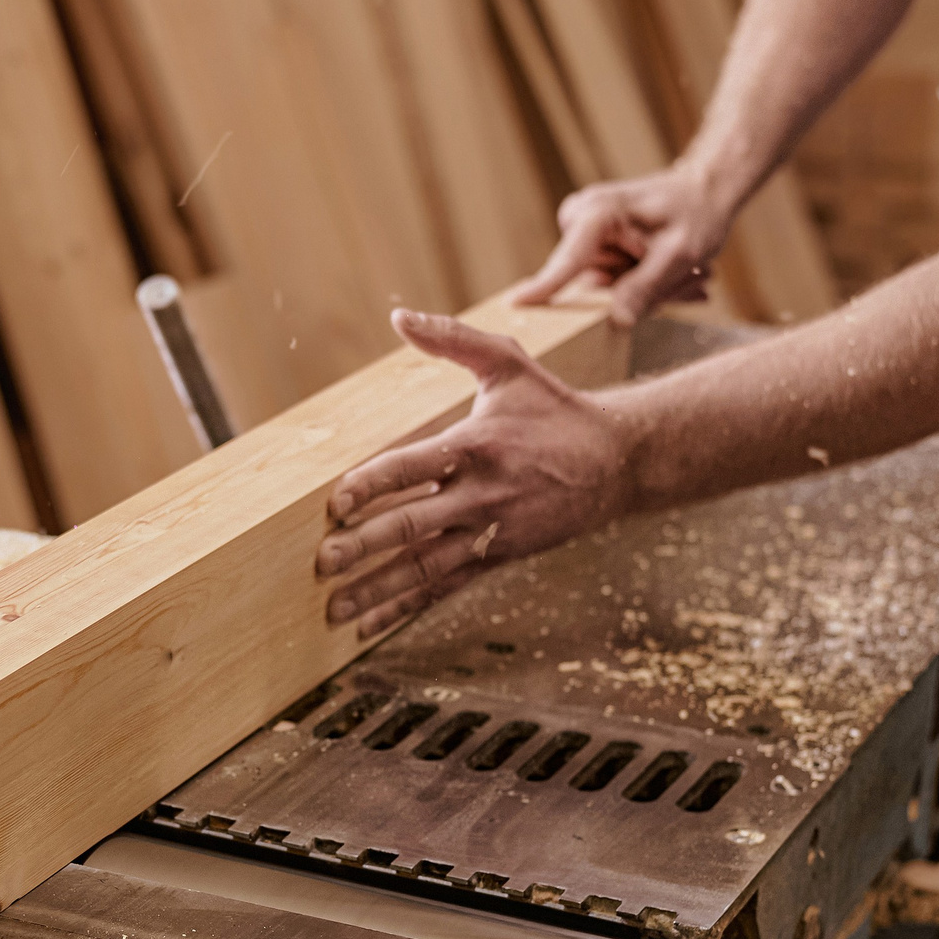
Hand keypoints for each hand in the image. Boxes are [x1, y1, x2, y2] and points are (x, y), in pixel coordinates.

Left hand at [317, 311, 631, 637]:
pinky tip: (369, 623)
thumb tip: (398, 316)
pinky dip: (406, 606)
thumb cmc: (553, 408)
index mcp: (476, 444)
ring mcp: (491, 531)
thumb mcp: (508, 363)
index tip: (337, 501)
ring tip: (333, 606)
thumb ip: (451, 339)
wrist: (617, 463)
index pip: (415, 466)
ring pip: (425, 566)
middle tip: (322, 561)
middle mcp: (482, 493)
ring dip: (377, 588)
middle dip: (366, 545)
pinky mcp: (498, 557)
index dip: (375, 483)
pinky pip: (445, 587)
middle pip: (414, 524)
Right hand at [509, 162, 735, 326]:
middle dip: (636, 291)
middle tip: (684, 279)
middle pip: (591, 282)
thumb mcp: (680, 255)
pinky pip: (608, 279)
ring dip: (645, 287)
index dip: (544, 288)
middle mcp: (581, 218)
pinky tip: (672, 272)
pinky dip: (642, 281)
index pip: (566, 261)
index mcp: (597, 214)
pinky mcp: (591, 243)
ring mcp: (583, 231)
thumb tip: (616, 321)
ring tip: (685, 272)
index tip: (515, 304)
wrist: (705, 191)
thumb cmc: (697, 213)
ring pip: (603, 285)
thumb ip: (645, 288)